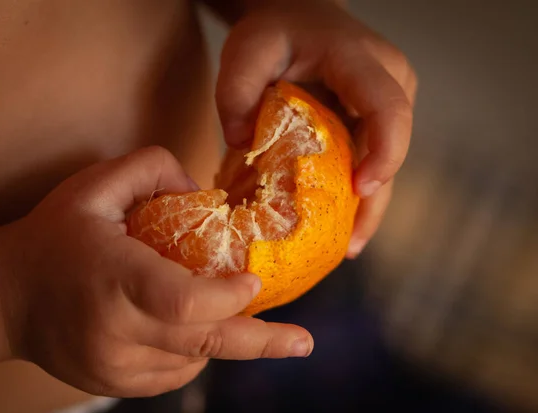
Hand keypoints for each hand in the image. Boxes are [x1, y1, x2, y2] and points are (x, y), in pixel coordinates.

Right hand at [0, 146, 312, 397]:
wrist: (5, 296)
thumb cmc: (54, 235)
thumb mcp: (95, 185)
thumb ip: (153, 170)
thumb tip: (206, 194)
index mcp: (113, 277)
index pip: (183, 301)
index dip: (226, 297)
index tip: (253, 281)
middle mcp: (114, 330)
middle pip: (202, 343)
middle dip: (260, 341)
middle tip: (302, 342)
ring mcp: (113, 365)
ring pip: (193, 359)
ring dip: (220, 336)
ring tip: (224, 309)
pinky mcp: (113, 383)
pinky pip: (173, 373)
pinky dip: (193, 351)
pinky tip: (185, 327)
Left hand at [215, 0, 416, 257]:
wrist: (299, 16)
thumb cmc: (275, 31)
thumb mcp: (247, 47)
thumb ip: (236, 89)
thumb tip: (242, 143)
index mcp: (361, 61)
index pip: (387, 109)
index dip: (384, 153)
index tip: (360, 189)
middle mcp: (389, 81)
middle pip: (394, 146)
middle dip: (375, 200)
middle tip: (349, 246)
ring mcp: (388, 100)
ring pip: (387, 160)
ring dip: (368, 205)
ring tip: (346, 248)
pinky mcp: (375, 119)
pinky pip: (372, 157)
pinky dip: (356, 191)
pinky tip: (340, 225)